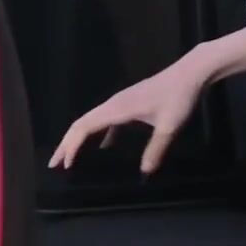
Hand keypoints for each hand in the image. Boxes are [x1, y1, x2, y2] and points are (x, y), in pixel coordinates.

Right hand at [49, 47, 207, 175]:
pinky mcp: (130, 104)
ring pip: (93, 121)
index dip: (71, 145)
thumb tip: (144, 172)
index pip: (84, 127)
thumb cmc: (179, 97)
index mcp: (117, 108)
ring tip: (72, 158)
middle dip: (67, 144)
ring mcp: (121, 103)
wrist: (190, 73)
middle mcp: (114, 104)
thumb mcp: (169, 127)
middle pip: (82, 124)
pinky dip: (100, 134)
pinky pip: (107, 121)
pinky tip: (104, 148)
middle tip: (55, 164)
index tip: (64, 165)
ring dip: (80, 138)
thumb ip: (156, 149)